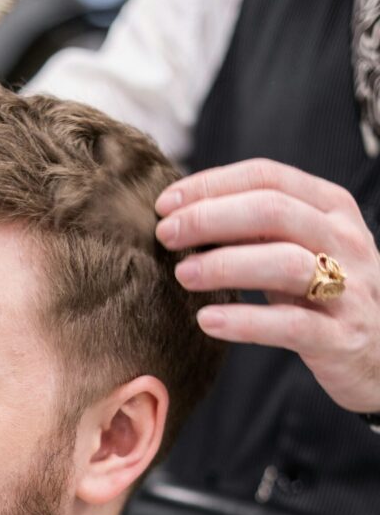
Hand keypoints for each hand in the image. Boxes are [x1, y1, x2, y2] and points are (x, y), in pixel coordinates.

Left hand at [154, 158, 379, 413]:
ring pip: (285, 263)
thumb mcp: (299, 249)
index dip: (211, 186)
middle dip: (210, 218)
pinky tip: (206, 321)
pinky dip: (245, 321)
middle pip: (273, 211)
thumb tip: (180, 213)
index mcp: (330, 207)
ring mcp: (349, 289)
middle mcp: (344, 240)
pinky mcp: (342, 338)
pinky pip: (291, 325)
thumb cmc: (326, 295)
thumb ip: (255, 228)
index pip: (267, 177)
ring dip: (226, 265)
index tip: (164, 204)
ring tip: (183, 274)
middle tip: (165, 236)